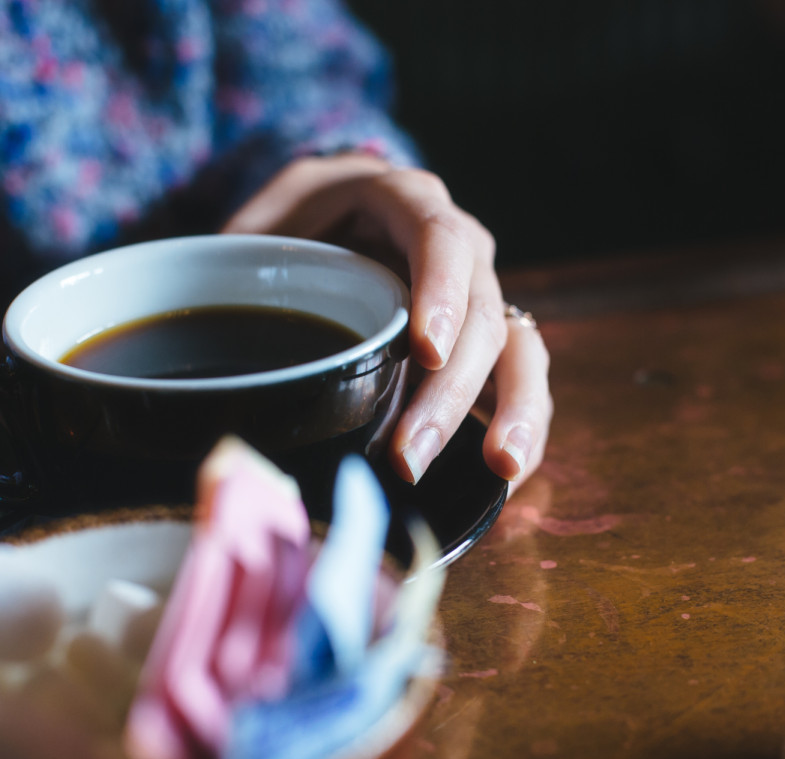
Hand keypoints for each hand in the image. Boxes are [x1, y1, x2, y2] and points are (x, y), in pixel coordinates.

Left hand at [222, 154, 551, 488]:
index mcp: (407, 203)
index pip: (440, 239)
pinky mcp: (485, 341)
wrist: (335, 223)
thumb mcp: (265, 219)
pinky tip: (509, 470)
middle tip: (410, 457)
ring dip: (513, 409)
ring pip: (520, 348)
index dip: (440, 292)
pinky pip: (523, 377)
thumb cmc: (298, 226)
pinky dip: (524, 422)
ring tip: (500, 467)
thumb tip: (202, 313)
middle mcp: (460, 249)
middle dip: (452, 390)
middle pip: (481, 313)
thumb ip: (243, 250)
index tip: (426, 351)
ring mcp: (478, 296)